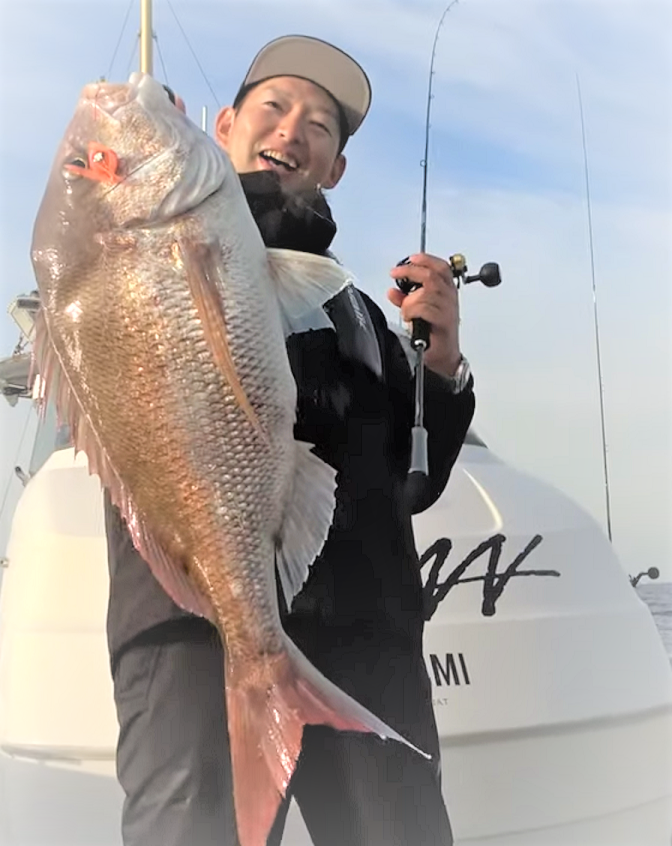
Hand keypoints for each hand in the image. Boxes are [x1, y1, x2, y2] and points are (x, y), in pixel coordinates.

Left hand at [388, 253, 460, 377]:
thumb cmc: (435, 333)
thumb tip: (392, 291)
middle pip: (433, 276)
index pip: (441, 268)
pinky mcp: (444, 323)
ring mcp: (448, 310)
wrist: (444, 357)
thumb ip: (406, 300)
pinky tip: (410, 318)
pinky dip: (413, 311)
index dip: (426, 260)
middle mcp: (450, 298)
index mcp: (447, 292)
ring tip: (406, 309)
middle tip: (397, 273)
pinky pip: (426, 309)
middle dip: (412, 271)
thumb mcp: (418, 312)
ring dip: (410, 299)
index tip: (412, 258)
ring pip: (427, 293)